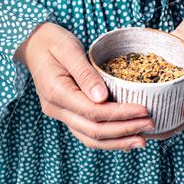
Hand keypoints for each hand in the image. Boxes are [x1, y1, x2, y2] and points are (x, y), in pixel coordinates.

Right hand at [15, 23, 154, 149]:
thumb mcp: (68, 48)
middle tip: (150, 125)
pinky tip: (127, 140)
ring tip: (143, 140)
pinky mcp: (68, 116)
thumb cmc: (52, 41)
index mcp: (56, 92)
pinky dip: (109, 140)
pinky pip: (88, 134)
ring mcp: (61, 115)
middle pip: (94, 131)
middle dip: (124, 130)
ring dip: (118, 142)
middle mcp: (57, 109)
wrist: (33, 44)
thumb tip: (102, 98)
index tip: (143, 110)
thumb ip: (85, 73)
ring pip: (91, 139)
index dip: (120, 114)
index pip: (93, 112)